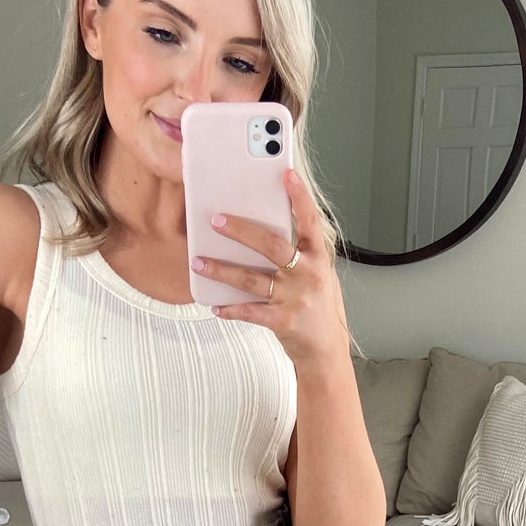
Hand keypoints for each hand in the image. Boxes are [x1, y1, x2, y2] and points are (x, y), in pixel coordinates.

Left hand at [191, 169, 348, 368]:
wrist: (326, 351)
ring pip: (252, 279)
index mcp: (318, 259)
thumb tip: (262, 233)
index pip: (310, 221)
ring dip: (221, 270)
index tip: (285, 174)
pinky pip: (250, 311)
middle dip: (241, 231)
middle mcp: (308, 275)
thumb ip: (299, 254)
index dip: (299, 197)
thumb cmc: (319, 309)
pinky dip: (230, 308)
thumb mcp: (318, 275)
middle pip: (271, 246)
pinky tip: (215, 304)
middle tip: (216, 220)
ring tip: (199, 262)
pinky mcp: (283, 321)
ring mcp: (295, 298)